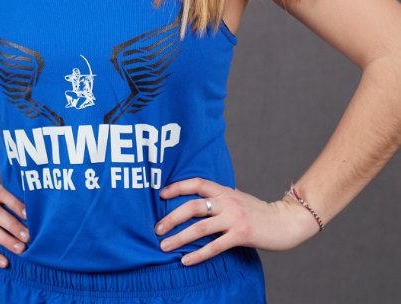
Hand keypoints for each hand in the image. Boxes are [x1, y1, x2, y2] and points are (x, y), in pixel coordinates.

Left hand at [156, 177, 320, 265]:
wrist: (285, 221)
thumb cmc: (258, 212)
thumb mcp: (237, 198)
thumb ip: (220, 199)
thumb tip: (198, 202)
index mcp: (225, 190)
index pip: (197, 183)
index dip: (178, 186)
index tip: (161, 194)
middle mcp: (227, 201)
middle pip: (193, 206)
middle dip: (172, 216)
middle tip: (156, 227)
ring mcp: (234, 218)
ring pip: (200, 227)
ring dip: (179, 237)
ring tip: (164, 246)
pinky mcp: (241, 235)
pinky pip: (215, 246)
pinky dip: (198, 254)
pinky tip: (186, 260)